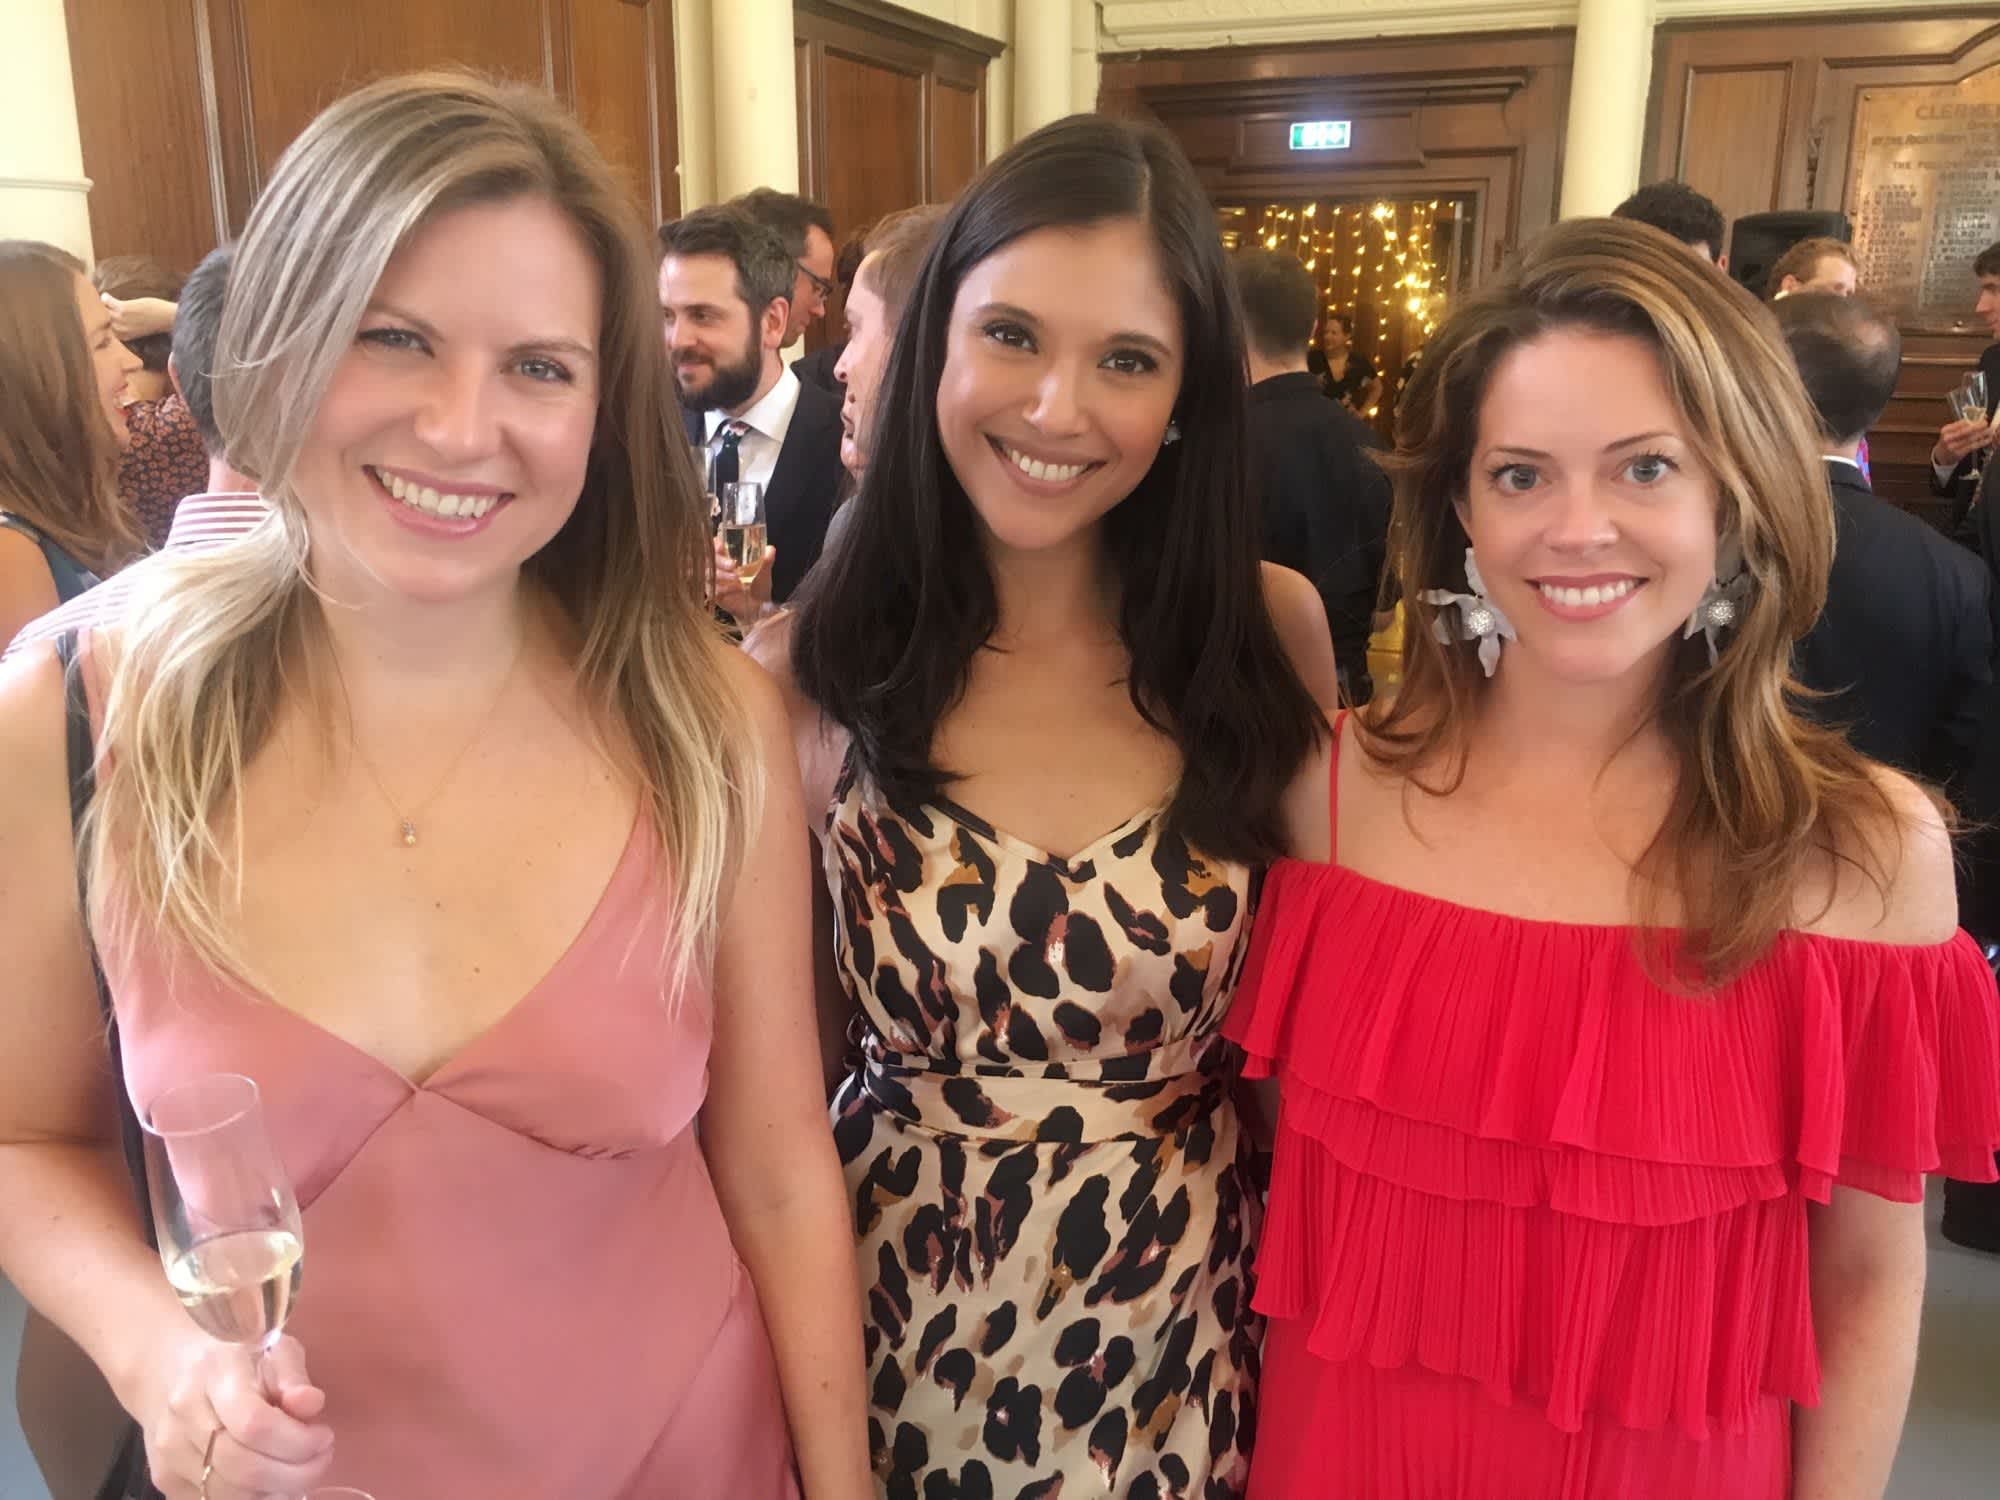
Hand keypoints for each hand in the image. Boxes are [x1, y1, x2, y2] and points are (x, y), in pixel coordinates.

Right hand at [100, 293, 177, 340]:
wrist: (167, 318)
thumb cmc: (155, 323)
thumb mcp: (137, 330)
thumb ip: (126, 327)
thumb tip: (117, 320)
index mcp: (123, 337)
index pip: (105, 331)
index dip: (101, 323)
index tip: (97, 318)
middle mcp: (119, 330)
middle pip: (101, 320)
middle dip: (98, 314)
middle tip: (95, 307)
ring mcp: (120, 319)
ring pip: (102, 311)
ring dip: (100, 304)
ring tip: (100, 301)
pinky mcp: (122, 308)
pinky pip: (107, 301)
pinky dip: (105, 297)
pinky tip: (106, 295)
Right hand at [137, 1332, 334, 1498]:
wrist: (168, 1371)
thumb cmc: (236, 1357)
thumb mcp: (274, 1350)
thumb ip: (294, 1377)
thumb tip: (311, 1404)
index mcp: (214, 1373)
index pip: (255, 1423)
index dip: (297, 1440)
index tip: (324, 1437)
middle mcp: (184, 1415)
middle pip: (243, 1466)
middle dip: (295, 1472)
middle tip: (321, 1459)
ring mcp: (170, 1452)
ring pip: (229, 1492)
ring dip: (276, 1489)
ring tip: (300, 1468)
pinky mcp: (166, 1480)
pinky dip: (252, 1497)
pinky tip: (271, 1480)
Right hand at [709, 535, 774, 621]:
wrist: (758, 607)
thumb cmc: (758, 586)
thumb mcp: (764, 572)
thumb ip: (766, 560)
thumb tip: (770, 549)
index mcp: (726, 557)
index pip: (714, 546)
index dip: (715, 545)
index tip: (721, 546)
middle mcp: (718, 567)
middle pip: (710, 559)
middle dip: (720, 561)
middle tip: (732, 565)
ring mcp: (714, 580)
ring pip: (710, 573)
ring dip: (723, 575)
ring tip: (737, 577)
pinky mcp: (714, 594)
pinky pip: (714, 588)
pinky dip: (724, 588)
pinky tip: (735, 588)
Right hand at [1935, 418, 1997, 464]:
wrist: (1941, 455)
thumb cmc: (1949, 440)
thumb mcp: (1951, 431)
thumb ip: (1962, 425)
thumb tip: (1977, 418)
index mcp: (1945, 430)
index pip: (1960, 423)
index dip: (1972, 420)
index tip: (1981, 417)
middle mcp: (1947, 438)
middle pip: (1964, 431)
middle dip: (1977, 427)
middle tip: (1985, 423)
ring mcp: (1952, 447)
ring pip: (1969, 439)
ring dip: (1981, 434)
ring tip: (1988, 430)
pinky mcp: (1958, 453)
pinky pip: (1972, 447)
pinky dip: (1980, 443)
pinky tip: (1986, 440)